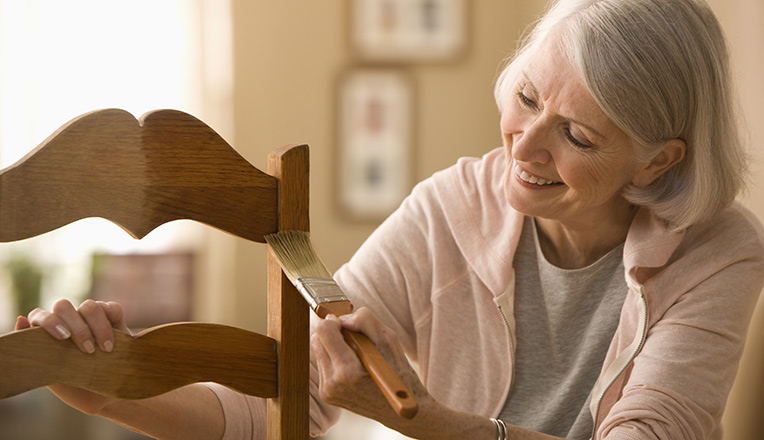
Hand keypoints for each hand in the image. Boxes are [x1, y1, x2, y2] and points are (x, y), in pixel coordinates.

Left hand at [14, 299, 130, 414]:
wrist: (108, 394)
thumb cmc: (79, 390)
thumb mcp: (58, 380)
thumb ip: (39, 356)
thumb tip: (20, 321)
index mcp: (48, 336)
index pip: (40, 316)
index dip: (49, 322)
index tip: (63, 339)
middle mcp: (67, 322)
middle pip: (63, 306)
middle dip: (77, 327)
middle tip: (88, 350)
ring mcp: (89, 318)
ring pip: (89, 306)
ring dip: (98, 326)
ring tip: (106, 350)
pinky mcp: (112, 318)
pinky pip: (112, 307)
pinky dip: (112, 320)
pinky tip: (115, 341)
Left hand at [312, 307, 490, 438]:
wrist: (403, 409)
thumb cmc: (399, 373)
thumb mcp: (389, 339)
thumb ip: (364, 321)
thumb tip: (343, 318)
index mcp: (348, 372)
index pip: (323, 331)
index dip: (334, 320)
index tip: (347, 323)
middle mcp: (333, 384)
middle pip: (317, 339)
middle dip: (334, 332)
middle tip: (355, 338)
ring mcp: (328, 391)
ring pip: (319, 350)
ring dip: (333, 344)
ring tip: (356, 353)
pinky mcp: (327, 394)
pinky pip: (323, 364)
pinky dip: (334, 357)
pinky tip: (353, 364)